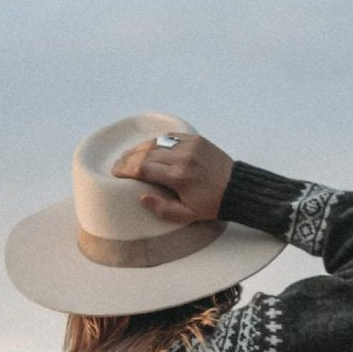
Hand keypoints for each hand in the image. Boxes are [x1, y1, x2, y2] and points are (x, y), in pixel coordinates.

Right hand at [110, 133, 233, 221]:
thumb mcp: (187, 215)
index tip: (115, 172)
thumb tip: (142, 197)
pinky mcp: (196, 139)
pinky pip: (170, 137)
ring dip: (140, 148)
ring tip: (129, 155)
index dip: (126, 169)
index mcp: (179, 177)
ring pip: (156, 142)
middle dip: (128, 158)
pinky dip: (156, 142)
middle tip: (118, 164)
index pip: (143, 168)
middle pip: (146, 153)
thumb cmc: (211, 204)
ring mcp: (189, 145)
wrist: (237, 187)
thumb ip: (162, 208)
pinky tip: (148, 148)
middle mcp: (182, 157)